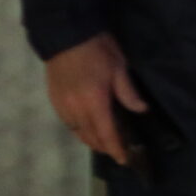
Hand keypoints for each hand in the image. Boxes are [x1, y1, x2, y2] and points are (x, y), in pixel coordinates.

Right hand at [43, 31, 146, 162]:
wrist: (66, 35)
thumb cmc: (98, 49)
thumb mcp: (119, 68)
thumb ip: (128, 92)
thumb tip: (141, 110)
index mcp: (94, 102)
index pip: (106, 134)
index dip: (115, 149)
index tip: (124, 160)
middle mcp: (75, 109)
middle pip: (90, 137)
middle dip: (104, 147)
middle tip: (117, 151)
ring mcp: (62, 106)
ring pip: (77, 132)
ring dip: (90, 139)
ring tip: (103, 141)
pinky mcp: (54, 100)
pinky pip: (67, 123)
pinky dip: (78, 129)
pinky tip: (86, 126)